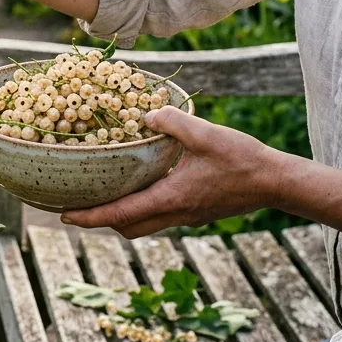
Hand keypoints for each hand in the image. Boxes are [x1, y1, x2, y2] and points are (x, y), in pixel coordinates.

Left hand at [60, 106, 281, 237]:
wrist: (276, 182)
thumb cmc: (242, 159)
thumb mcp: (204, 133)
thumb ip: (171, 122)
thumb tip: (145, 115)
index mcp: (172, 199)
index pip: (121, 215)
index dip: (90, 217)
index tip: (64, 216)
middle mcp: (176, 213)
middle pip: (128, 227)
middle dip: (100, 221)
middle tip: (78, 205)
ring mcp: (187, 216)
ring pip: (145, 224)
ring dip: (121, 215)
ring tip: (102, 194)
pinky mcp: (197, 212)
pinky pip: (160, 215)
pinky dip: (141, 206)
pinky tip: (140, 184)